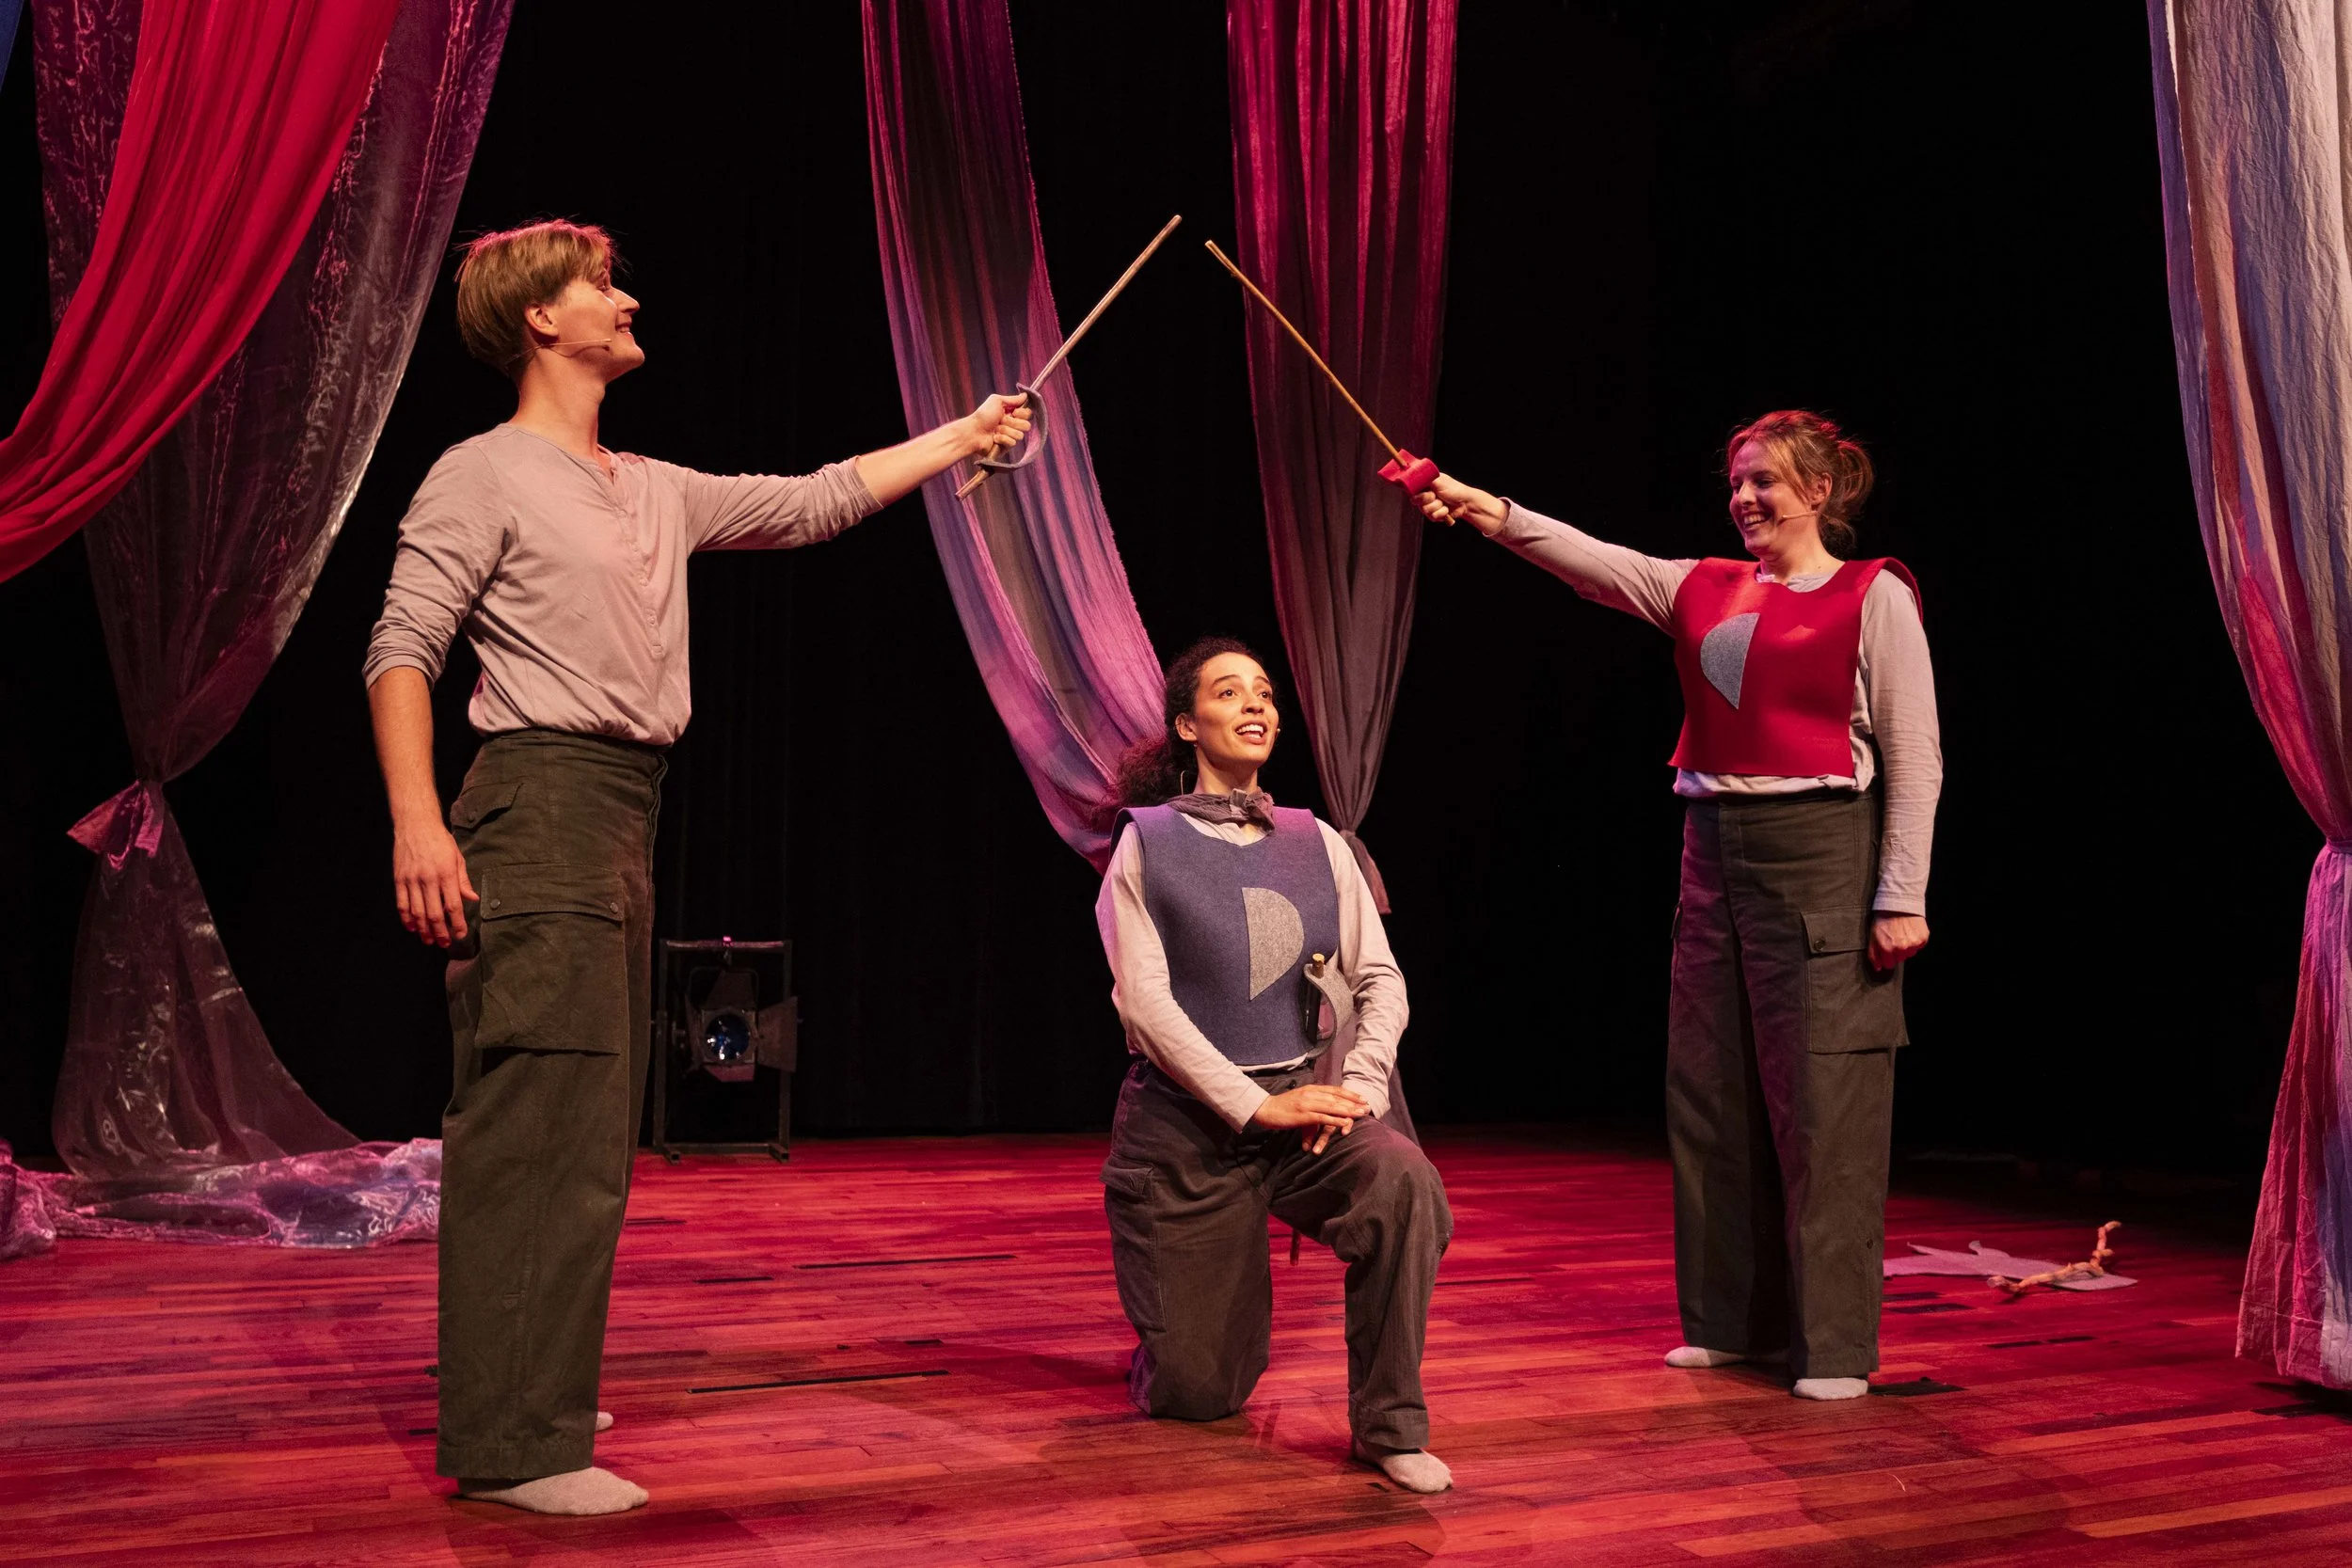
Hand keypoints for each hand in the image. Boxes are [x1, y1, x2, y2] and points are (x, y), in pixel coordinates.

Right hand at [393, 820, 477, 948]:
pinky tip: (412, 927)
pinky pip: (402, 904)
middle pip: (434, 913)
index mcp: (446, 873)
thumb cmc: (440, 840)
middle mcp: (428, 878)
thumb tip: (472, 899)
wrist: (415, 824)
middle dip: (440, 932)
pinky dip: (406, 918)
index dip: (457, 923)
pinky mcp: (399, 879)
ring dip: (423, 929)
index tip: (460, 934)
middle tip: (444, 943)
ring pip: (417, 912)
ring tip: (429, 940)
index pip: (453, 905)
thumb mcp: (457, 857)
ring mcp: (411, 880)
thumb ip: (463, 880)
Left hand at [967, 392, 1033, 456]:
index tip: (1014, 413)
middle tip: (1001, 421)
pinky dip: (1003, 439)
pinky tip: (994, 438)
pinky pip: (1013, 443)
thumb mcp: (997, 401)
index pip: (1028, 414)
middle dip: (1014, 423)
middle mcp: (1012, 425)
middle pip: (1027, 425)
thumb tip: (1025, 395)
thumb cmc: (983, 415)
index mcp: (1011, 413)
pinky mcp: (1006, 447)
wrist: (973, 431)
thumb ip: (1013, 399)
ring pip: (1020, 435)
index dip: (1023, 414)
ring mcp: (1010, 436)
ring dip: (1006, 431)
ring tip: (995, 430)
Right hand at [1250, 1084, 1369, 1153]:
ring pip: (1333, 1106)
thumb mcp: (1299, 1098)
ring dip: (1349, 1110)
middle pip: (1337, 1097)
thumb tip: (1323, 1104)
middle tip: (1367, 1106)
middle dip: (1354, 1102)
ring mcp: (1307, 1104)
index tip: (1362, 1097)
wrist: (1265, 1109)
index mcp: (1311, 1089)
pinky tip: (1345, 1123)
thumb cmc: (1282, 1106)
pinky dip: (1335, 1120)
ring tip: (1361, 1114)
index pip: (1334, 1090)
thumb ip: (1312, 1099)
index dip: (1349, 1093)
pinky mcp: (1303, 1115)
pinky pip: (1323, 1118)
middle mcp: (1311, 1094)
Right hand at [1414, 473, 1506, 535]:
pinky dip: (1441, 513)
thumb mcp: (1439, 481)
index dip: (1418, 493)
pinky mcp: (1434, 515)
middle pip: (1416, 501)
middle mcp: (1425, 495)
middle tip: (1436, 495)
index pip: (1412, 490)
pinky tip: (1447, 509)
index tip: (1428, 492)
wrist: (1465, 502)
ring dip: (1437, 506)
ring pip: (1425, 510)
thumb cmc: (1454, 489)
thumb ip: (1426, 478)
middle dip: (1429, 499)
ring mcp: (1429, 506)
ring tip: (1444, 502)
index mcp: (1424, 485)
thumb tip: (1415, 473)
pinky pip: (1432, 516)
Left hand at [1869, 913, 1928, 970]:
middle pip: (1900, 959)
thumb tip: (1878, 968)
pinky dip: (1916, 940)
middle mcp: (1901, 948)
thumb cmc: (1884, 919)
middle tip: (1895, 938)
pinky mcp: (1923, 938)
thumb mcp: (1873, 936)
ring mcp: (1913, 943)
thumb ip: (1874, 954)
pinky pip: (1919, 946)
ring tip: (1902, 933)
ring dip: (1907, 946)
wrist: (1899, 904)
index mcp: (1887, 948)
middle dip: (1897, 952)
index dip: (1887, 957)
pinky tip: (1910, 931)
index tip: (1887, 949)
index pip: (1889, 965)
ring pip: (1910, 953)